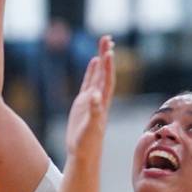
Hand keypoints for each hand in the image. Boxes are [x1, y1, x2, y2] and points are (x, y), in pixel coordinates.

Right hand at [65, 36, 115, 156]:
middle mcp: (99, 99)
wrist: (83, 154)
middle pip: (104, 73)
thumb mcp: (90, 129)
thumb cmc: (87, 144)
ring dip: (101, 60)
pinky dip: (91, 71)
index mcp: (102, 104)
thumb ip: (94, 112)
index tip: (109, 51)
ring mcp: (91, 100)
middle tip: (107, 38)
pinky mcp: (83, 103)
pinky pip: (88, 82)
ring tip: (104, 43)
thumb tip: (95, 97)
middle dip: (105, 55)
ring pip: (98, 75)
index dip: (108, 67)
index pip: (107, 81)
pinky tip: (93, 62)